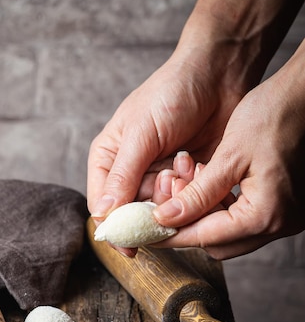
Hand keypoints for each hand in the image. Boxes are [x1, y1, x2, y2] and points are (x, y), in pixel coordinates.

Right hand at [87, 46, 245, 220]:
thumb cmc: (172, 93)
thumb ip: (123, 175)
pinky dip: (195, 193)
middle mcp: (131, 175)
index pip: (102, 206)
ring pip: (162, 213)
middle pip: (134, 215)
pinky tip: (199, 166)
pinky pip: (187, 206)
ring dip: (177, 196)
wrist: (219, 76)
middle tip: (168, 182)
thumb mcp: (141, 133)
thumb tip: (103, 214)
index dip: (115, 227)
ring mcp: (159, 180)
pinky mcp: (186, 183)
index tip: (130, 245)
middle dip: (154, 206)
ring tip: (185, 163)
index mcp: (108, 160)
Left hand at [152, 44, 304, 258]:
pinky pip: (247, 225)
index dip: (171, 234)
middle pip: (218, 245)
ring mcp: (287, 220)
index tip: (145, 231)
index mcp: (264, 214)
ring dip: (205, 223)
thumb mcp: (228, 156)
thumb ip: (196, 194)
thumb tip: (164, 219)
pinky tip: (208, 194)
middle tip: (162, 212)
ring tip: (184, 196)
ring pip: (231, 238)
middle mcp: (279, 225)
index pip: (205, 236)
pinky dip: (224, 215)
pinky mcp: (287, 212)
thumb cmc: (272, 116)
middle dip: (188, 230)